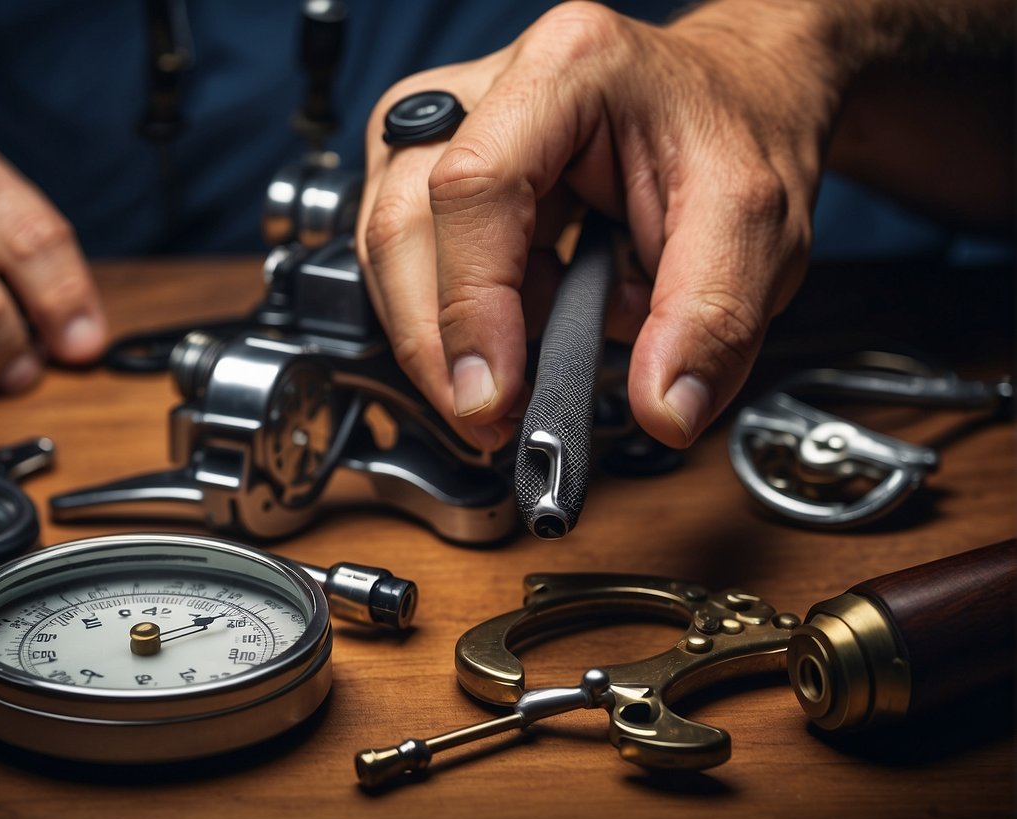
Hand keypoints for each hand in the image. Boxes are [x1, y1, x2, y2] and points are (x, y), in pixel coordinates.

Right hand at [358, 1, 836, 450]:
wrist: (728, 105)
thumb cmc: (733, 135)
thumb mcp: (757, 226)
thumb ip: (713, 319)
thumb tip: (660, 410)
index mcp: (566, 70)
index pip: (476, 187)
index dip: (470, 304)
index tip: (493, 395)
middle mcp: (484, 89)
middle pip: (403, 223)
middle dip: (439, 344)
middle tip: (494, 419)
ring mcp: (448, 131)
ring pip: (389, 251)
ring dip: (447, 337)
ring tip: (528, 369)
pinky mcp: (435, 175)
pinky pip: (412, 266)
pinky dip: (460, 324)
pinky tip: (518, 333)